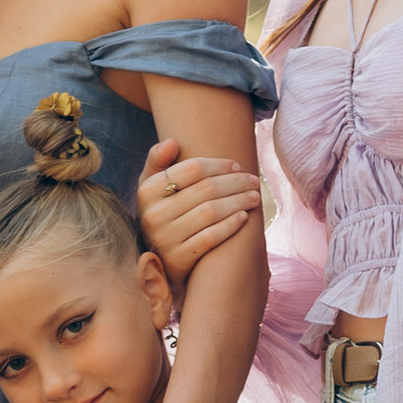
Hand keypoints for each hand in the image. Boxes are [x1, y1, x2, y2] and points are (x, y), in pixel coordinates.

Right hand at [136, 136, 263, 279]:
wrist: (157, 259)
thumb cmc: (160, 212)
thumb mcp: (151, 187)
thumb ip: (157, 161)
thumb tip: (173, 142)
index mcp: (147, 190)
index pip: (193, 169)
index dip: (220, 165)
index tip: (237, 166)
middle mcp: (153, 214)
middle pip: (206, 190)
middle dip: (236, 183)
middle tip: (254, 181)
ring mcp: (165, 239)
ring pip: (211, 212)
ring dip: (239, 202)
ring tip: (254, 197)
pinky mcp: (179, 259)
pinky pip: (211, 237)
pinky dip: (230, 225)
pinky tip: (243, 217)